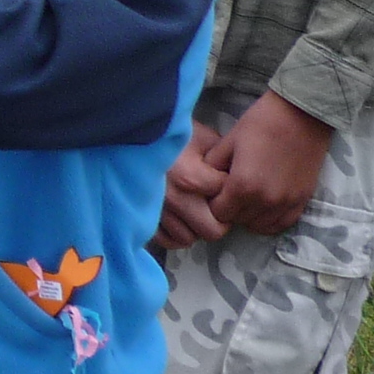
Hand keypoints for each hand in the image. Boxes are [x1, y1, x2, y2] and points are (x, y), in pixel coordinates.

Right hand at [154, 117, 227, 250]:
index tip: (224, 181)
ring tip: (194, 208)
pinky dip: (176, 232)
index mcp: (189, 177)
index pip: (226, 200)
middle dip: (219, 219)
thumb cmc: (170, 135)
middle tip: (216, 203)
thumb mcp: (201, 137)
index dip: (231, 190)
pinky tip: (179, 217)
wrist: (134, 132)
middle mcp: (173, 199)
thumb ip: (222, 159)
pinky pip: (168, 241)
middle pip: (213, 230)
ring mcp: (157, 211)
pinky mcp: (144, 218)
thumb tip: (239, 178)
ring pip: (189, 238)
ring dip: (196, 227)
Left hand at [206, 92, 334, 239]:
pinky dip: (269, 219)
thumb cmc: (262, 122)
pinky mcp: (302, 201)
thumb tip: (204, 183)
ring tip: (247, 196)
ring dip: (249, 215)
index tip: (215, 191)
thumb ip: (213, 166)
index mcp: (243, 186)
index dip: (214, 203)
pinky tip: (264, 205)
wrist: (302, 114)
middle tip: (230, 191)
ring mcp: (286, 203)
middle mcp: (265, 201)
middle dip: (230, 209)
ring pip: (259, 226)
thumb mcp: (229, 140)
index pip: (219, 213)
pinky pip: (281, 224)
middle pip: (238, 220)